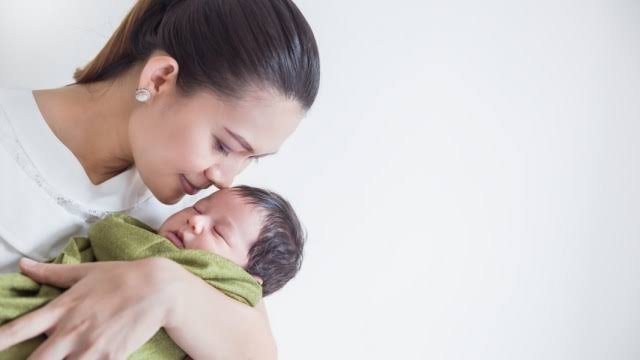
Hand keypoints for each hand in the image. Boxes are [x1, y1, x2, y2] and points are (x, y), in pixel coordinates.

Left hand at [0, 257, 182, 358]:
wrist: (159, 288)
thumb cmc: (122, 276)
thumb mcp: (85, 272)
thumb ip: (51, 273)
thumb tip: (24, 265)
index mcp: (61, 309)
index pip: (18, 329)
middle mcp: (71, 331)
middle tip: (33, 359)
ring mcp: (90, 347)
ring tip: (65, 356)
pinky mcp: (110, 358)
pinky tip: (88, 358)